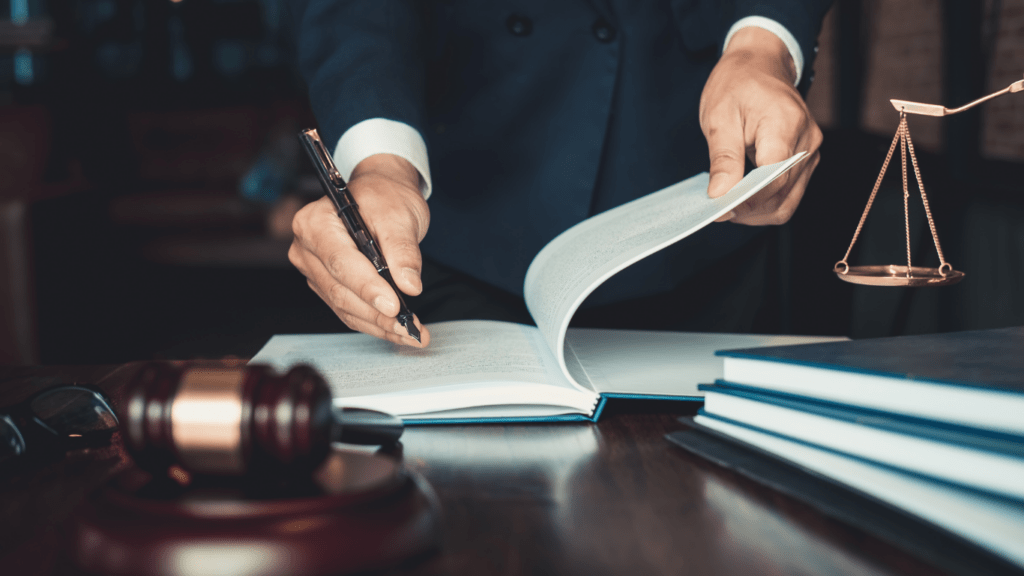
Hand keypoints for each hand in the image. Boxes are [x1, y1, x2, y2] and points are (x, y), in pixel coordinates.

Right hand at [289, 153, 430, 346]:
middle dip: (378, 314)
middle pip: (340, 290)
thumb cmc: (385, 197)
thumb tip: (409, 285)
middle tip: (410, 328)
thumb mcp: (399, 215)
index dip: (367, 288)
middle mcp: (306, 248)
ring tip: (411, 334)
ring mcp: (314, 269)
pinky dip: (374, 323)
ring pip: (344, 307)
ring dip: (378, 324)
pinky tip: (397, 331)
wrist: (380, 194)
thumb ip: (403, 250)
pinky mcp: (327, 285)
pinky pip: (348, 310)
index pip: (340, 262)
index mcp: (315, 223)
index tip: (394, 306)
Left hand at [700, 27, 822, 224]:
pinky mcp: (806, 160)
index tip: (719, 209)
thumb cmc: (737, 84)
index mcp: (786, 125)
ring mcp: (810, 152)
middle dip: (748, 209)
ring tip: (728, 203)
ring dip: (756, 211)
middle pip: (781, 195)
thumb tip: (720, 195)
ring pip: (787, 202)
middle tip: (717, 208)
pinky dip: (764, 202)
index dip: (746, 200)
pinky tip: (742, 196)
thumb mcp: (719, 117)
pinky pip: (788, 194)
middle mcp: (807, 141)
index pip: (773, 179)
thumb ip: (723, 159)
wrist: (759, 64)